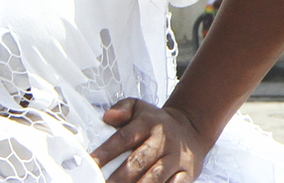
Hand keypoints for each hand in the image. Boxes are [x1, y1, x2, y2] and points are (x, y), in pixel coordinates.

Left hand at [91, 99, 211, 182]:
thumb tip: (108, 116)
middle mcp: (163, 142)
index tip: (92, 163)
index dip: (106, 152)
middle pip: (139, 161)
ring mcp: (176, 159)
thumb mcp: (139, 107)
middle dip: (119, 177)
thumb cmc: (156, 122)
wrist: (191, 128)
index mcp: (147, 124)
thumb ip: (122, 109)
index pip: (123, 138)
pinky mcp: (188, 173)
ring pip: (155, 177)